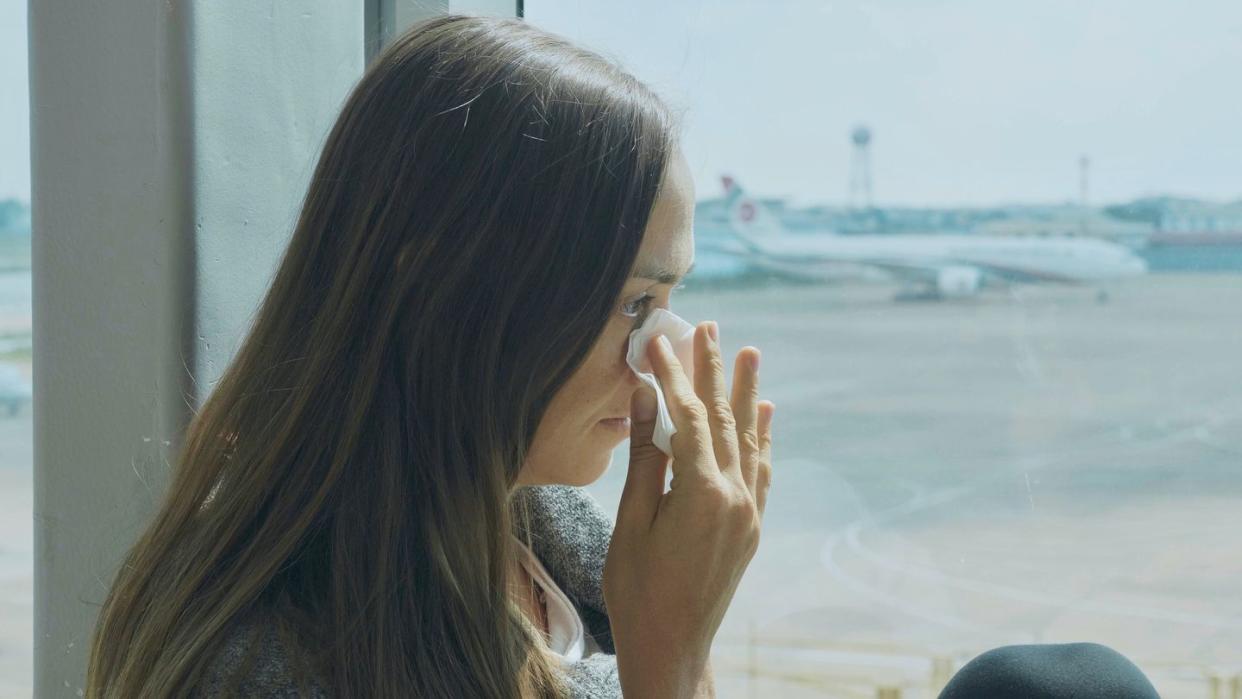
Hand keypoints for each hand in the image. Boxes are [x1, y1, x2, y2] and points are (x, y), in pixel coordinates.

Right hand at [604, 320, 774, 697]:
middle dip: (714, 369)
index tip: (659, 339)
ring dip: (745, 393)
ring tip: (749, 352)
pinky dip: (762, 437)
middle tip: (711, 326)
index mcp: (702, 492)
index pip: (686, 415)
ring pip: (748, 438)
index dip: (673, 373)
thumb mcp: (632, 522)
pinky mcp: (751, 527)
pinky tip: (765, 414)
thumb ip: (645, 458)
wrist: (673, 646)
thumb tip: (646, 399)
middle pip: (723, 418)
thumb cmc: (639, 589)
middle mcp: (735, 496)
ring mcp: (749, 512)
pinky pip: (761, 470)